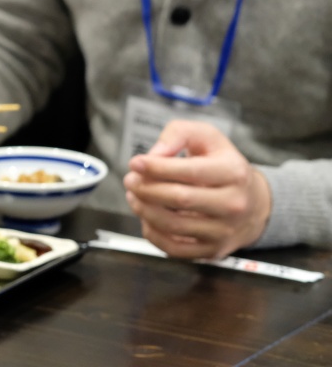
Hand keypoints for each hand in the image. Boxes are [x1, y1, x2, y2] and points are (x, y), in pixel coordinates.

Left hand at [124, 120, 271, 259]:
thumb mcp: (207, 137)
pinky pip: (174, 248)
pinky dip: (152, 233)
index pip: (191, 172)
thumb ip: (179, 134)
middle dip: (146, 188)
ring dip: (144, 209)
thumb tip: (155, 154)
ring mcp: (224, 231)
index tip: (135, 163)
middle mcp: (233, 204)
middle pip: (180, 199)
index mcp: (234, 173)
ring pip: (173, 225)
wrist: (254, 204)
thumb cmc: (223, 165)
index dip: (157, 167)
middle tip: (130, 179)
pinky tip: (146, 217)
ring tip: (134, 195)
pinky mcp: (212, 251)